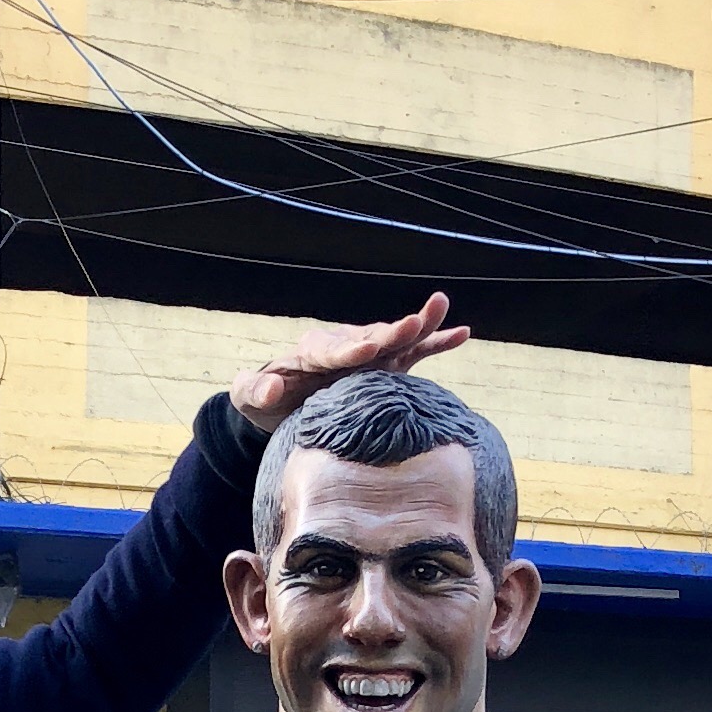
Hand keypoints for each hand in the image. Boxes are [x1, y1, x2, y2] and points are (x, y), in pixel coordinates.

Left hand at [226, 290, 471, 426]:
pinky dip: (436, 343)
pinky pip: (414, 353)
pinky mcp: (384, 366)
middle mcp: (345, 347)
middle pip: (371, 338)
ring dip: (418, 326)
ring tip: (440, 307)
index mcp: (312, 353)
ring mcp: (368, 355)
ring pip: (396, 339)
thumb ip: (255, 390)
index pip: (334, 351)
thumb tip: (273, 387)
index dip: (350, 350)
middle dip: (390, 333)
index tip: (366, 350)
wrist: (282, 404)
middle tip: (412, 323)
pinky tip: (462, 333)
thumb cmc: (263, 399)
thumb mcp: (249, 397)